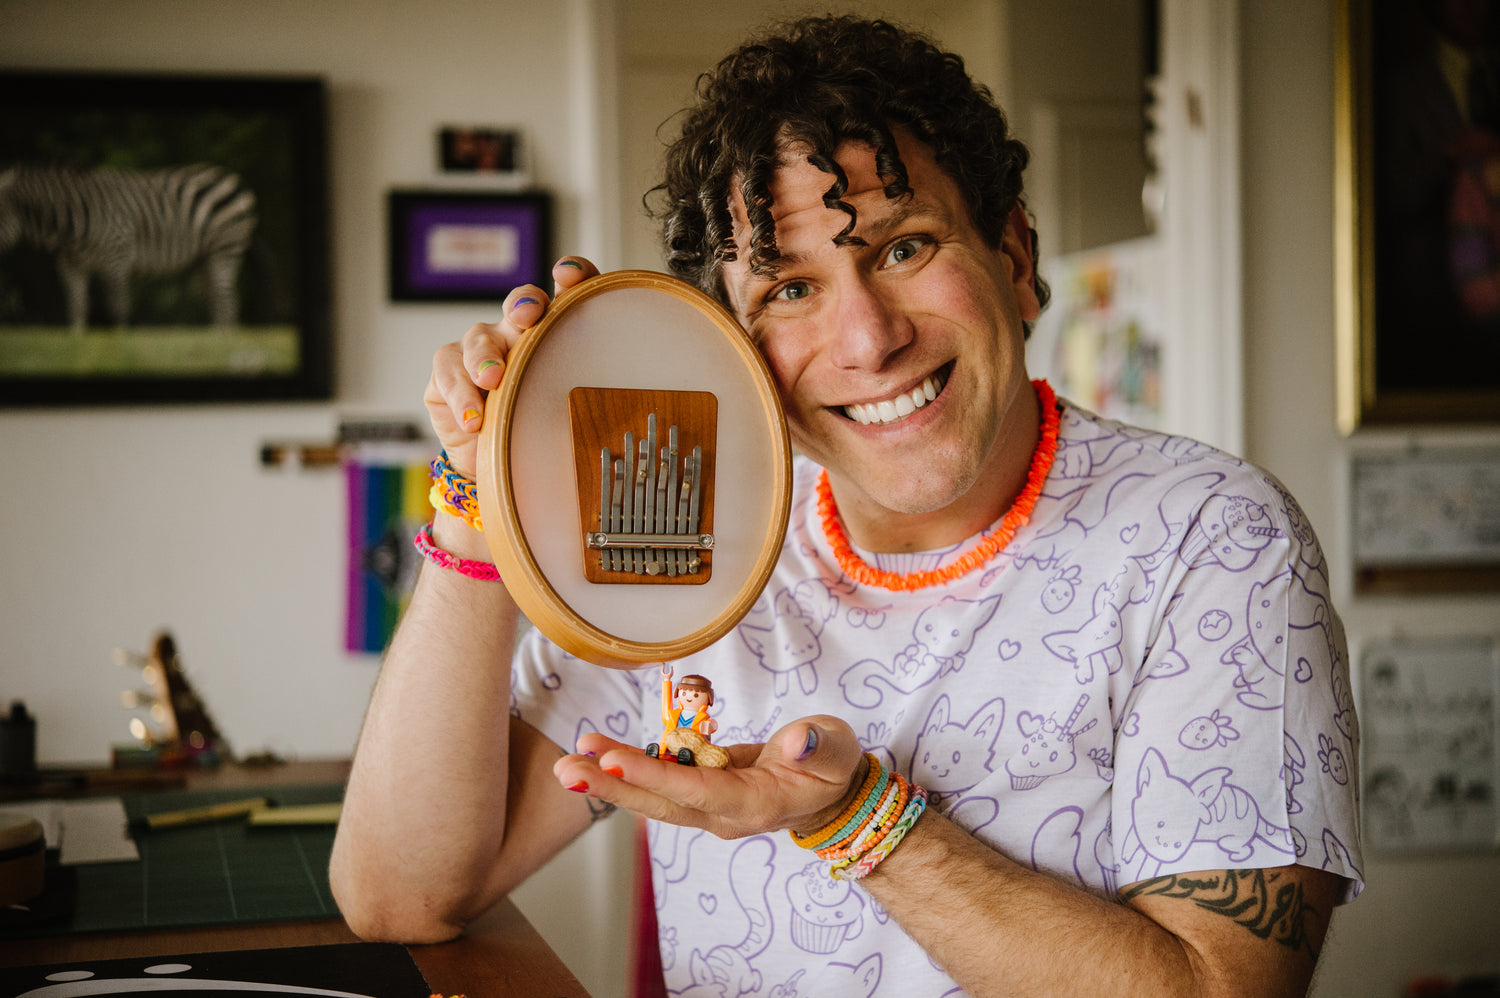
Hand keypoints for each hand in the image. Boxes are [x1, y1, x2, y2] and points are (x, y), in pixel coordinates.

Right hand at [422, 257, 599, 479]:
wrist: (495, 465)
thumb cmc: (538, 433)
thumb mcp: (567, 417)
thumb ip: (586, 401)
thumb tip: (624, 411)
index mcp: (555, 334)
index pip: (568, 294)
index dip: (572, 277)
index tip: (572, 276)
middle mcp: (517, 333)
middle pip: (520, 305)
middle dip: (525, 304)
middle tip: (530, 316)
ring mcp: (479, 347)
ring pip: (480, 337)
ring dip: (486, 356)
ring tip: (492, 380)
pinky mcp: (448, 370)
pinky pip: (449, 370)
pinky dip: (461, 394)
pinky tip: (473, 419)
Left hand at [555, 715, 866, 840]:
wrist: (829, 792)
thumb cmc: (833, 765)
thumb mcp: (836, 750)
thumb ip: (819, 746)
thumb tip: (797, 741)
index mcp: (756, 805)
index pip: (697, 791)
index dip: (654, 775)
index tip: (614, 760)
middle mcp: (724, 814)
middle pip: (661, 803)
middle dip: (613, 785)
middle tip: (568, 769)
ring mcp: (709, 806)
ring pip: (655, 794)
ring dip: (611, 777)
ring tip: (571, 759)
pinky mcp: (701, 791)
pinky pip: (661, 780)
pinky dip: (629, 765)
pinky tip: (598, 751)